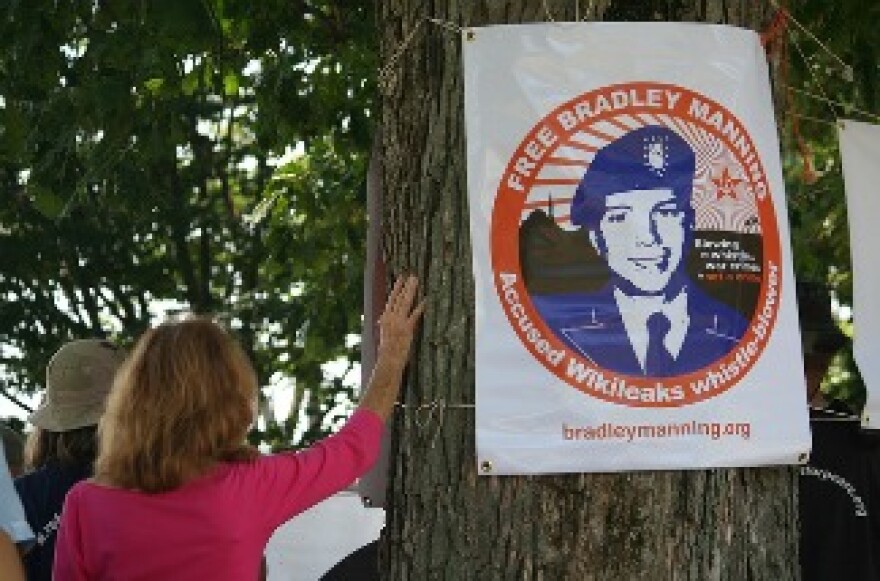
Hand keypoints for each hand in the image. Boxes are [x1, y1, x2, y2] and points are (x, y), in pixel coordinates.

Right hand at [359, 275, 424, 418]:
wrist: (388, 362)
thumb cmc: (387, 352)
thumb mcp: (383, 335)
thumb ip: (384, 325)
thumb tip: (382, 319)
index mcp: (385, 319)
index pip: (391, 300)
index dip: (396, 289)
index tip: (401, 278)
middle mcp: (390, 318)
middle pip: (399, 298)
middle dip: (406, 286)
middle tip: (412, 276)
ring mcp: (399, 323)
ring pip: (405, 303)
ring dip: (411, 291)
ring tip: (416, 281)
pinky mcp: (407, 329)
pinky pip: (414, 315)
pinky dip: (420, 307)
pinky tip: (425, 300)